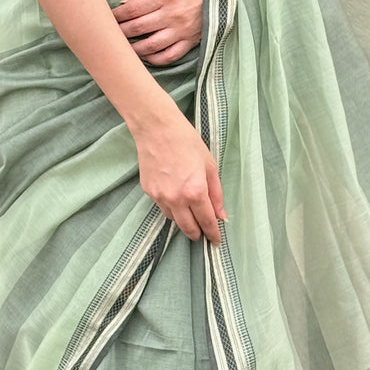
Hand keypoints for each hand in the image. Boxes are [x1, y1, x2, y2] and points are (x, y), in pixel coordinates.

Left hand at [113, 0, 204, 64]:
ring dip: (133, 48)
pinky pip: (170, 56)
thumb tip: (126, 2)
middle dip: (120, 31)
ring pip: (151, 46)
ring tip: (124, 47)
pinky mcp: (191, 41)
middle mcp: (172, 15)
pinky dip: (155, 59)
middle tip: (110, 33)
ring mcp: (181, 30)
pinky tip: (146, 56)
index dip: (116, 15)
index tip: (108, 17)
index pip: (132, 9)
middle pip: (138, 28)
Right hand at [133, 107, 227, 244]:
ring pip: (174, 219)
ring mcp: (160, 196)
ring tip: (190, 213)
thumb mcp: (209, 166)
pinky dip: (171, 207)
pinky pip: (162, 207)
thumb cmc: (187, 142)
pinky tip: (175, 196)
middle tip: (203, 234)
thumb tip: (221, 214)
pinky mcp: (148, 191)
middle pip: (188, 228)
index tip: (216, 240)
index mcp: (195, 191)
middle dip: (197, 233)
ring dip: (183, 220)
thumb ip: (216, 193)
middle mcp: (176, 198)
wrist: (157, 129)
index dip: (213, 233)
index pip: (206, 222)